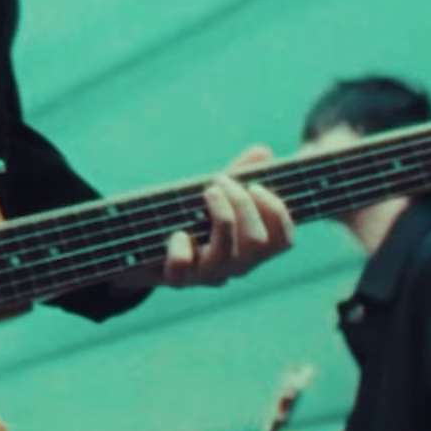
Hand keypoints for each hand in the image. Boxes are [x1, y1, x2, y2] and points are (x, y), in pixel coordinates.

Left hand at [160, 144, 291, 287]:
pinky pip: (183, 268)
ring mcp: (207, 275)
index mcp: (252, 249)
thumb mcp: (216, 194)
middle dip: (242, 203)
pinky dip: (181, 249)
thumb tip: (263, 151)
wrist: (147, 250)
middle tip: (220, 180)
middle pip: (257, 241)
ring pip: (226, 253)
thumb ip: (239, 174)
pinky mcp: (177, 280)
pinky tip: (177, 233)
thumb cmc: (191, 217)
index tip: (256, 186)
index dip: (276, 212)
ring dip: (220, 214)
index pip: (283, 241)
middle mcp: (236, 266)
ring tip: (208, 190)